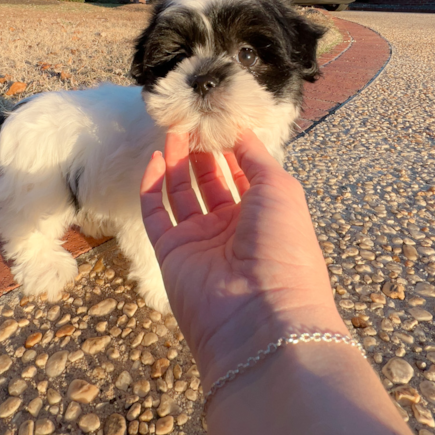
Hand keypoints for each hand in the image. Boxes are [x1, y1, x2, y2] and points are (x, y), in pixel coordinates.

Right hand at [139, 130, 345, 386]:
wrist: (260, 316)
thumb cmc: (283, 248)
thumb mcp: (281, 190)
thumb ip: (258, 157)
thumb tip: (241, 131)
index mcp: (266, 215)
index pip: (245, 174)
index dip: (232, 146)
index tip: (219, 118)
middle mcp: (233, 228)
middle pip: (211, 181)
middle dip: (202, 151)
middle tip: (191, 120)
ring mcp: (200, 241)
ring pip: (182, 193)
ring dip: (175, 161)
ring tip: (172, 129)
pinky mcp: (171, 252)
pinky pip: (156, 213)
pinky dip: (151, 186)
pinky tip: (153, 158)